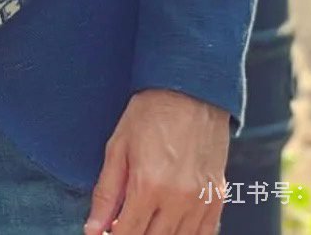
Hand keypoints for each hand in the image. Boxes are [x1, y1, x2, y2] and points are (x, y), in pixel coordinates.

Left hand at [84, 88, 229, 234]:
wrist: (189, 89)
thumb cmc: (151, 113)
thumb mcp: (118, 147)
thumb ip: (105, 193)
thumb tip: (92, 229)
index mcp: (148, 185)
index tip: (108, 232)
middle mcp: (177, 199)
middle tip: (124, 223)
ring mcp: (201, 201)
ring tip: (146, 220)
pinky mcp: (217, 197)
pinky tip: (171, 225)